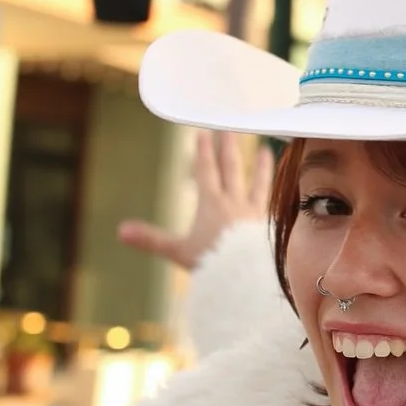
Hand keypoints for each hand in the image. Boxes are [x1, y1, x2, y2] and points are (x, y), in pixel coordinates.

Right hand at [118, 130, 273, 271]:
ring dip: (261, 166)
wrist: (246, 278)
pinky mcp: (269, 227)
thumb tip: (120, 230)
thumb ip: (150, 239)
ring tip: (266, 151)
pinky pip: (274, 205)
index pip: (207, 171)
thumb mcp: (177, 251)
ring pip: (259, 184)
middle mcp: (235, 204)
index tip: (204, 133)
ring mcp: (255, 214)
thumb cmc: (212, 264)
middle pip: (232, 169)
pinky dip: (278, 195)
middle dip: (229, 147)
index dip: (204, 151)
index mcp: (212, 205)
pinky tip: (285, 193)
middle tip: (231, 127)